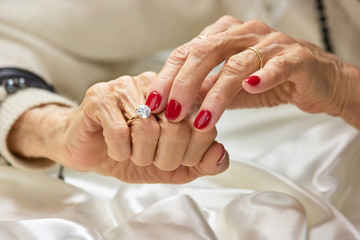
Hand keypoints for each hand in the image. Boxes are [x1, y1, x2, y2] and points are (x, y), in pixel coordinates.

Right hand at [8, 72, 227, 182]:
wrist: (91, 150)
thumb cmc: (132, 152)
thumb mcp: (173, 166)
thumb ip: (201, 162)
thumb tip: (220, 153)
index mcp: (178, 96)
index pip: (202, 122)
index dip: (192, 152)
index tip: (176, 160)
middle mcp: (156, 85)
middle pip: (176, 126)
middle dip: (165, 157)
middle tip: (152, 160)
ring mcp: (127, 86)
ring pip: (147, 127)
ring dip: (140, 154)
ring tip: (132, 154)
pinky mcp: (101, 96)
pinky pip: (119, 131)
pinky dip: (119, 151)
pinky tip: (116, 149)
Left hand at [146, 15, 359, 130]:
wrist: (315, 81)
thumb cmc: (269, 80)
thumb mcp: (229, 87)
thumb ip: (204, 90)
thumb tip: (173, 104)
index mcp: (224, 35)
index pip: (187, 51)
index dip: (167, 77)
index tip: (152, 102)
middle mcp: (245, 33)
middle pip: (206, 52)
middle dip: (184, 83)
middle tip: (171, 112)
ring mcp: (271, 43)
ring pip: (237, 63)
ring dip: (217, 94)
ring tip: (203, 120)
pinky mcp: (297, 57)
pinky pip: (277, 64)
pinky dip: (263, 76)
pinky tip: (250, 88)